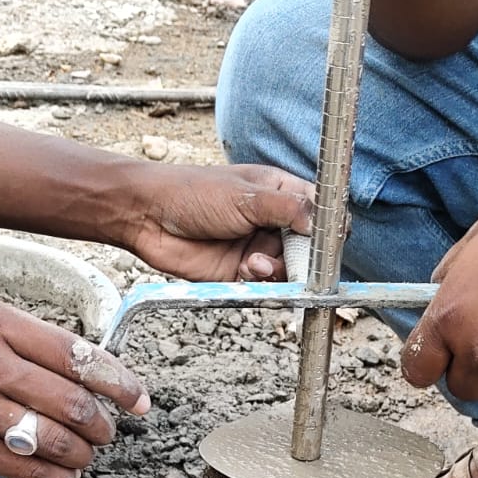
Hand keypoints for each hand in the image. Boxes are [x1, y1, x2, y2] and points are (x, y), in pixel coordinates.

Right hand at [0, 299, 149, 477]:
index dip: (117, 382)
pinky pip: (21, 468)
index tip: (138, 398)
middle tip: (108, 432)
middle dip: (102, 425)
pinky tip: (62, 476)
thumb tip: (84, 369)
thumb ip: (25, 340)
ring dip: (81, 454)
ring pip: (51, 438)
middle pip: (71, 401)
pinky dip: (52, 477)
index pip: (75, 354)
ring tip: (86, 455)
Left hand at [127, 163, 313, 280]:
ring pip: (288, 269)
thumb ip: (288, 209)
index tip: (328, 242)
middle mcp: (272, 220)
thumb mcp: (246, 196)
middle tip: (299, 263)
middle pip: (308, 246)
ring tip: (255, 263)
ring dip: (278, 270)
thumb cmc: (193, 193)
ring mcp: (257, 247)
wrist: (149, 216)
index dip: (328, 226)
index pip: (319, 210)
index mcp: (278, 192)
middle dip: (305, 257)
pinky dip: (261, 281)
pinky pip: (265, 285)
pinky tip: (246, 270)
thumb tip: (324, 222)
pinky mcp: (240, 272)